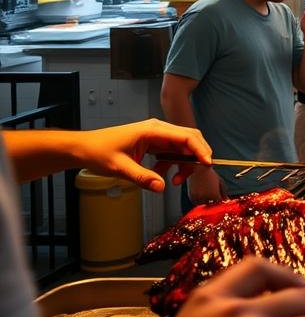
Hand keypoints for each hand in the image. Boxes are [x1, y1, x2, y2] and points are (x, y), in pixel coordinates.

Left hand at [72, 119, 211, 192]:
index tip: (207, 164)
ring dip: (183, 164)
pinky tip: (161, 175)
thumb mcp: (120, 167)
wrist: (84, 148)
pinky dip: (172, 165)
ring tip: (174, 181)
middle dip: (196, 157)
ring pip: (183, 148)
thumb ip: (142, 177)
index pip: (186, 137)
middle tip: (193, 175)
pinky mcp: (154, 143)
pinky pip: (171, 152)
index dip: (200, 150)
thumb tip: (161, 187)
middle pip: (190, 139)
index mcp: (153, 130)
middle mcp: (158, 130)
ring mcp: (157, 136)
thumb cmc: (98, 152)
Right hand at [187, 165, 225, 203]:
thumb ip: (224, 193)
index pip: (219, 202)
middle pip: (211, 204)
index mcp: (214, 194)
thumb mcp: (220, 182)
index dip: (220, 199)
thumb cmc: (210, 174)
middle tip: (212, 193)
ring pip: (204, 204)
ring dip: (206, 201)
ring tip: (206, 191)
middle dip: (213, 200)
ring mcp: (198, 198)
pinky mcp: (191, 197)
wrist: (198, 169)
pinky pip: (197, 203)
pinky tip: (201, 193)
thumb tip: (226, 201)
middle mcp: (206, 197)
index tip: (219, 196)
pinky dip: (199, 200)